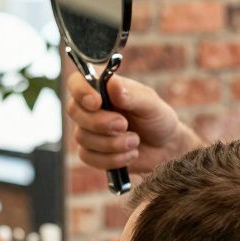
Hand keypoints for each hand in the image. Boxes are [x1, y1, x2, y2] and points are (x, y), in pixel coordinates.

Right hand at [65, 70, 198, 172]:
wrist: (165, 148)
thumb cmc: (158, 119)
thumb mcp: (151, 104)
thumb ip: (132, 95)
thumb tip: (112, 84)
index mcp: (103, 88)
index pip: (76, 82)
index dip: (81, 91)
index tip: (97, 102)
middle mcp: (92, 108)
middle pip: (74, 111)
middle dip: (100, 122)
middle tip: (124, 125)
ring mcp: (89, 130)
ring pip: (82, 137)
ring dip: (112, 143)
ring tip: (135, 141)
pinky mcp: (92, 152)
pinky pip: (88, 157)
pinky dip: (113, 158)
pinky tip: (131, 154)